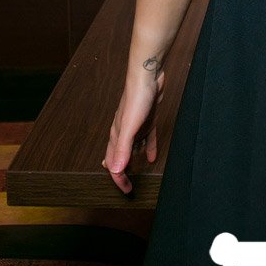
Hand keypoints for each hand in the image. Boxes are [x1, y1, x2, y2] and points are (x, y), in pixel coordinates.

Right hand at [102, 68, 164, 194]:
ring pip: (132, 148)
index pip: (114, 163)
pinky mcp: (147, 119)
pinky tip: (151, 157)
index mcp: (116, 135)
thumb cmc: (137, 99)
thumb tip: (114, 171)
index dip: (119, 179)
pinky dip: (148, 148)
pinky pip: (147, 138)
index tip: (126, 190)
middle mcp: (124, 132)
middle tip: (127, 185)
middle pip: (120, 157)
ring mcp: (136, 125)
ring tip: (135, 172)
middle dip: (122, 171)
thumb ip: (122, 149)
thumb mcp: (130, 127)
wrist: (148, 75)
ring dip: (133, 160)